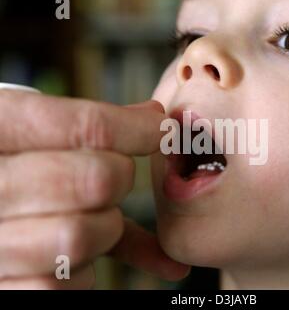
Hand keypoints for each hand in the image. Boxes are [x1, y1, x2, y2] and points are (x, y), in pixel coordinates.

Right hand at [0, 89, 189, 288]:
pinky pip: (64, 284)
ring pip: (81, 236)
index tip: (160, 130)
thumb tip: (152, 115)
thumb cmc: (10, 165)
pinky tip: (81, 257)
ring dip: (105, 227)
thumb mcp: (28, 132)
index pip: (82, 125)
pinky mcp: (2, 286)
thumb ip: (84, 127)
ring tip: (94, 218)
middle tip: (115, 177)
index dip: (135, 128)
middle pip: (96, 180)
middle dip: (120, 177)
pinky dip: (85, 271)